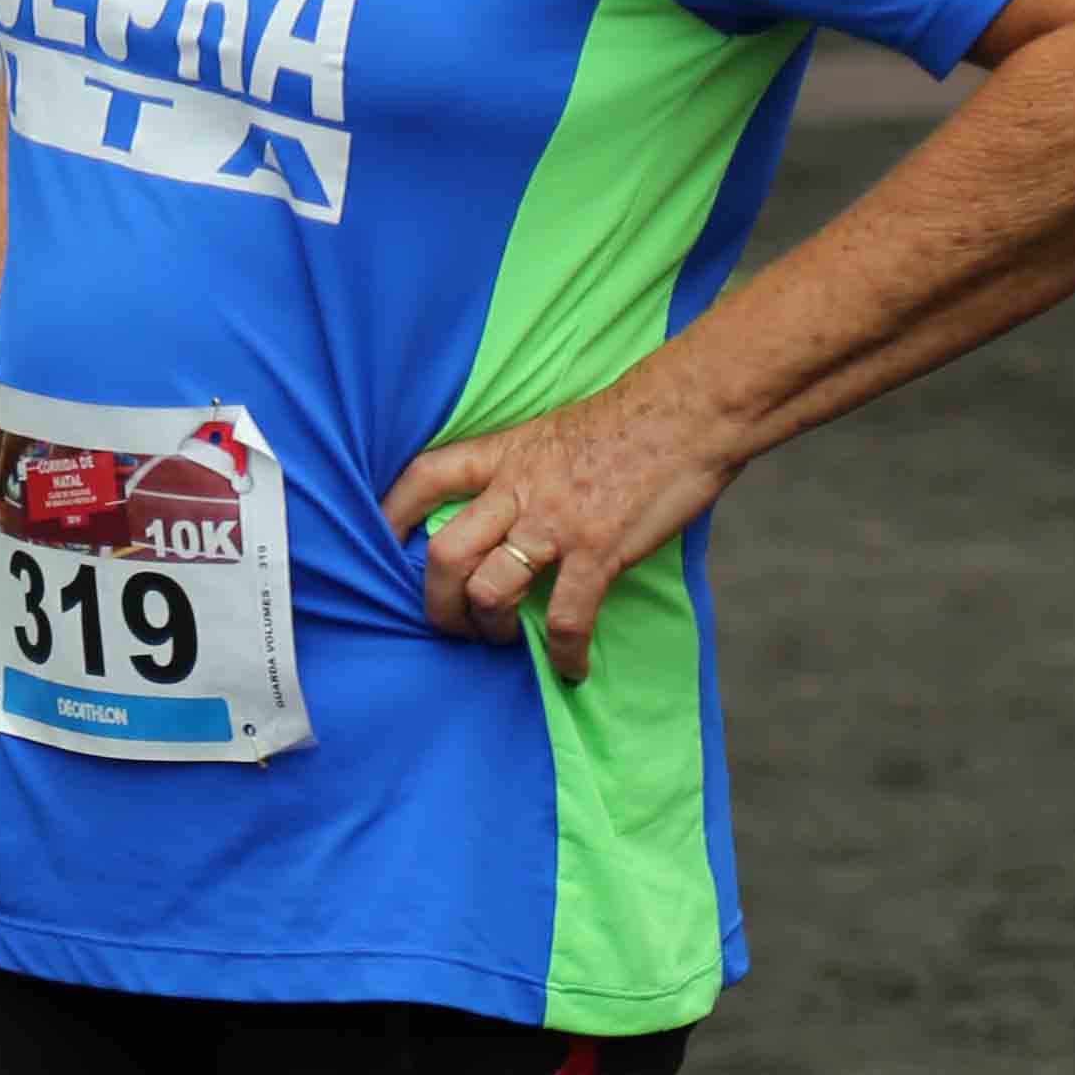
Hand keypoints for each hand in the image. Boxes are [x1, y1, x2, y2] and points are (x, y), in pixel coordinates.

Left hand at [384, 361, 747, 685]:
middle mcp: (520, 489)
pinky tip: (572, 667)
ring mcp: (557, 522)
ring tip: (504, 640)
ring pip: (490, 590)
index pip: (426, 477)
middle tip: (451, 624)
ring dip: (489, 628)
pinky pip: (564, 617)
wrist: (692, 407)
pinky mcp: (599, 550)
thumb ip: (524, 468)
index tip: (382, 542)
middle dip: (437, 603)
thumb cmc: (633, 418)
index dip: (393, 513)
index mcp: (506, 455)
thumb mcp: (556, 430)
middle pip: (444, 553)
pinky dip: (563, 653)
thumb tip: (507, 508)